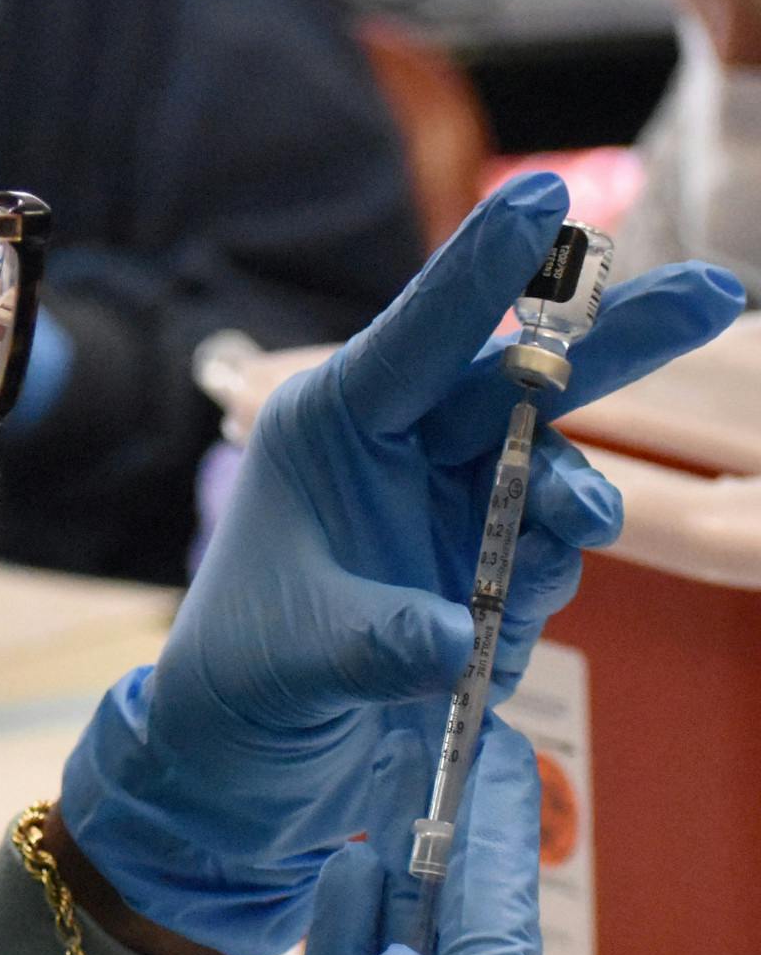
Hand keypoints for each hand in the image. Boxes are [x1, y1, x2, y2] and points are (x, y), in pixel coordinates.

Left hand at [61, 173, 743, 954]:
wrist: (246, 757)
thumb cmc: (241, 678)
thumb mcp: (296, 655)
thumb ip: (379, 640)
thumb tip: (456, 639)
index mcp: (331, 427)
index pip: (418, 333)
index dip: (482, 266)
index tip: (544, 197)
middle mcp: (397, 449)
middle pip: (521, 383)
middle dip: (614, 344)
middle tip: (714, 296)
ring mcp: (446, 505)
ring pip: (551, 474)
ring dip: (574, 505)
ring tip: (556, 548)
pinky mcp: (480, 565)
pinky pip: (547, 554)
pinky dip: (540, 589)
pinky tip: (491, 638)